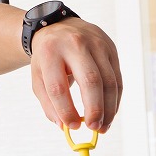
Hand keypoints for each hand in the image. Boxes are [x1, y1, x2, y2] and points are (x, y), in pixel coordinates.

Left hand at [29, 18, 121, 132]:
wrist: (58, 27)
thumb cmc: (47, 57)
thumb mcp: (38, 76)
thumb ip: (48, 102)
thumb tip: (63, 125)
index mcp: (50, 52)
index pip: (59, 86)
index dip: (66, 109)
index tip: (71, 126)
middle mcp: (75, 45)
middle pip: (91, 80)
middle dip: (95, 108)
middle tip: (94, 128)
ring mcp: (97, 44)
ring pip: (109, 80)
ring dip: (109, 108)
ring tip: (103, 126)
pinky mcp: (111, 48)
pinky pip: (117, 77)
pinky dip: (115, 98)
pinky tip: (110, 112)